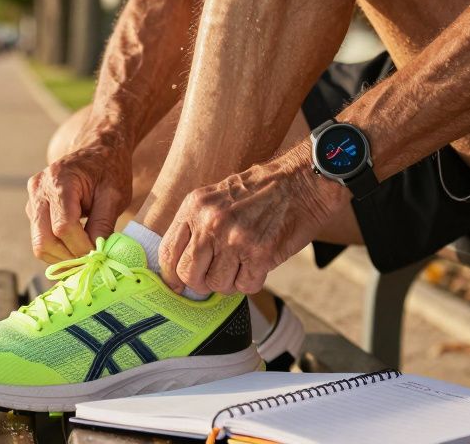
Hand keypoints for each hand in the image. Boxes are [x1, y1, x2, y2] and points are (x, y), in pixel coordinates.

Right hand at [27, 133, 132, 262]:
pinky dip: (58, 248)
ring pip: (40, 244)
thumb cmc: (109, 169)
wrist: (98, 150)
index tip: (100, 254)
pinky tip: (76, 243)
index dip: (82, 247)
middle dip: (69, 257)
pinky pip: (40, 237)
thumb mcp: (115, 195)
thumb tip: (96, 256)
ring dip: (63, 256)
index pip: (64, 227)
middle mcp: (39, 189)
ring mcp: (32, 198)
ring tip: (86, 251)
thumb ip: (104, 225)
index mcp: (60, 180)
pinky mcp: (33, 208)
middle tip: (92, 259)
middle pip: (44, 240)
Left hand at [159, 147, 347, 295]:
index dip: (172, 274)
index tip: (179, 284)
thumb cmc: (260, 191)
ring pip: (217, 285)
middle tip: (217, 275)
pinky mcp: (260, 254)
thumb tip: (179, 267)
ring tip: (243, 263)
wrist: (301, 182)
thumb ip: (196, 226)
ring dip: (230, 281)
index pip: (168, 252)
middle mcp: (211, 222)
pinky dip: (252, 281)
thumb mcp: (216, 197)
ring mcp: (235, 239)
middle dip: (202, 282)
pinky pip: (245, 286)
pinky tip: (259, 264)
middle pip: (189, 275)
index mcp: (195, 206)